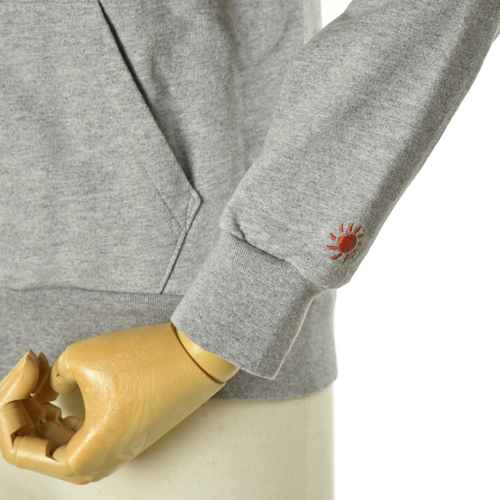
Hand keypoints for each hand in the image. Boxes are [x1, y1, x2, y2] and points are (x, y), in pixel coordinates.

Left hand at [0, 322, 228, 483]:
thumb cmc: (145, 361)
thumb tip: (46, 384)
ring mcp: (109, 450)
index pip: (15, 446)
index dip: (8, 402)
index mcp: (82, 461)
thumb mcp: (79, 358)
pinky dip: (60, 408)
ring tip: (41, 368)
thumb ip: (46, 378)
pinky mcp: (120, 433)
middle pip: (32, 443)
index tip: (28, 364)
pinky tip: (57, 383)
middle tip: (31, 363)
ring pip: (52, 437)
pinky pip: (75, 430)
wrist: (197, 356)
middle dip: (20, 401)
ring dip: (38, 405)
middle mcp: (95, 465)